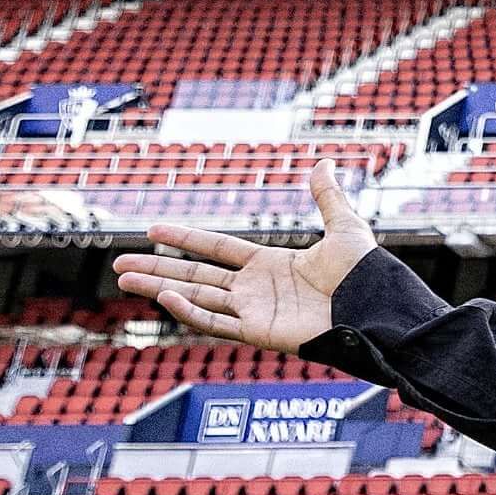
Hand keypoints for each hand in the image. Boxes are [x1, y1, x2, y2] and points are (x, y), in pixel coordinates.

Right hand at [109, 165, 374, 350]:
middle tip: (119, 263)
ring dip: (159, 286)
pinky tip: (165, 294)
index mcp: (270, 264)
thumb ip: (328, 197)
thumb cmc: (366, 274)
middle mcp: (256, 289)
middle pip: (196, 274)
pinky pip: (216, 322)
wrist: (376, 308)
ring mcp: (254, 312)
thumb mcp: (345, 227)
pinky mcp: (258, 332)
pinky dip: (189, 310)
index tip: (153, 229)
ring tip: (124, 277)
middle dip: (157, 267)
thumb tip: (323, 162)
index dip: (186, 238)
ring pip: (196, 297)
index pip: (216, 248)